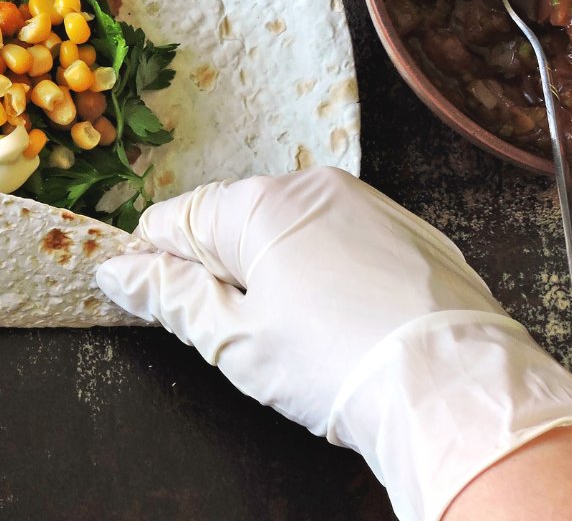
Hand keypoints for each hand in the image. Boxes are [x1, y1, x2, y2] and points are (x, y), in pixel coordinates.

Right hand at [97, 168, 571, 520]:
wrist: (454, 387)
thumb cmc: (335, 363)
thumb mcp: (235, 341)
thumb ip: (168, 296)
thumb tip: (117, 270)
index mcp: (256, 204)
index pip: (176, 219)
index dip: (159, 263)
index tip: (163, 300)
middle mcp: (308, 184)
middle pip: (234, 220)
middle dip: (226, 270)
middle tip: (246, 333)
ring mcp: (364, 201)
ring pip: (291, 228)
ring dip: (279, 269)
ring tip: (305, 333)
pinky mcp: (406, 226)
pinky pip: (343, 237)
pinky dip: (330, 268)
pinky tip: (347, 318)